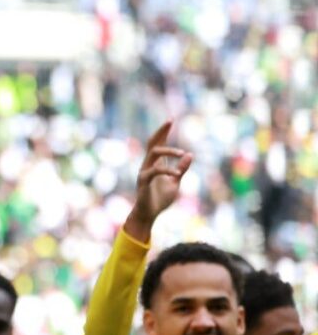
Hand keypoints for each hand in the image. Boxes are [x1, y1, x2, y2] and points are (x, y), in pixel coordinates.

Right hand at [124, 121, 192, 241]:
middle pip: (152, 143)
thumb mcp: (175, 182)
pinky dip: (167, 170)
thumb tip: (189, 154)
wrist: (149, 214)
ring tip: (182, 153)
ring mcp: (144, 172)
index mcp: (156, 164)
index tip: (170, 120)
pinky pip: (154, 171)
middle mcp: (148, 165)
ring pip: (153, 153)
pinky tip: (177, 174)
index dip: (163, 132)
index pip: (158, 144)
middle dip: (161, 131)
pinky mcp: (143, 181)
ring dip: (168, 151)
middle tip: (170, 121)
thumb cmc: (160, 199)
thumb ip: (181, 169)